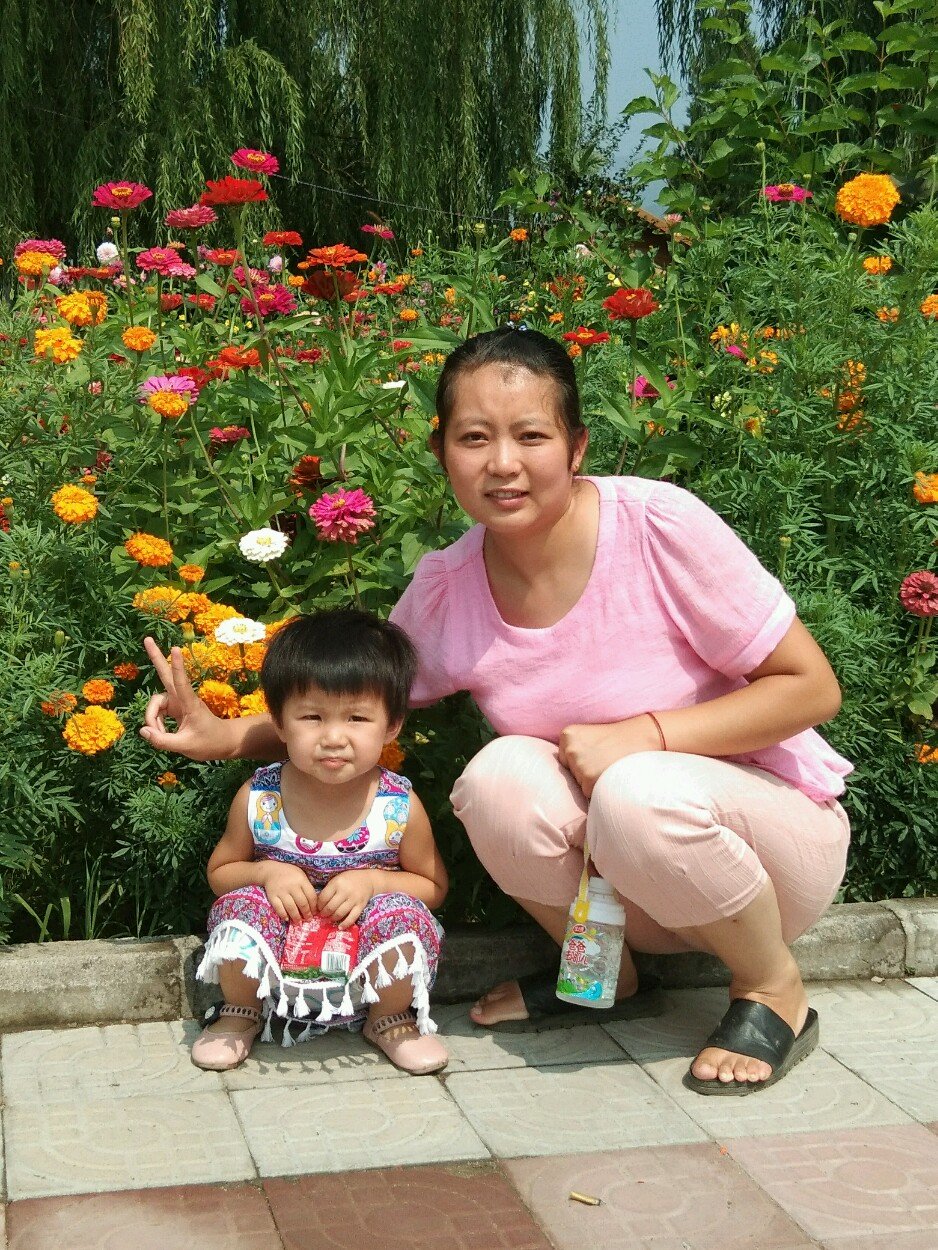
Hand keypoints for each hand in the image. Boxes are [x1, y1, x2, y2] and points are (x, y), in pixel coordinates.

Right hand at [138, 636, 227, 759]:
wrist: (223, 743)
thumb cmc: (209, 743)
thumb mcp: (185, 746)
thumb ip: (162, 741)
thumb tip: (143, 731)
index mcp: (190, 704)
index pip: (181, 682)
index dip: (178, 666)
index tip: (176, 648)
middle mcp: (182, 699)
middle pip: (166, 675)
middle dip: (156, 657)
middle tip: (147, 638)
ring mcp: (178, 703)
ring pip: (156, 703)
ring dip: (152, 719)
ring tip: (159, 736)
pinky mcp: (175, 709)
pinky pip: (157, 712)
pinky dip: (155, 724)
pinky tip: (160, 734)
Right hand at [261, 862, 318, 922]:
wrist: (271, 870)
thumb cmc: (289, 874)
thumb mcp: (301, 876)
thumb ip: (307, 887)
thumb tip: (314, 904)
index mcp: (301, 880)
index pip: (311, 896)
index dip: (314, 906)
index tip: (315, 913)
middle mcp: (292, 886)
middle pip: (302, 903)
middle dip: (306, 913)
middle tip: (308, 920)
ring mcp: (281, 891)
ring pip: (291, 907)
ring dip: (296, 917)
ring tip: (299, 922)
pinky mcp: (272, 896)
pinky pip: (279, 908)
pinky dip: (283, 915)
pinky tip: (287, 919)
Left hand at [317, 870, 374, 928]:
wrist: (368, 880)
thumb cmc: (349, 879)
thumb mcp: (337, 879)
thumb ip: (329, 890)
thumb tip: (318, 905)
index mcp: (337, 883)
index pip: (323, 898)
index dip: (319, 905)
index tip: (318, 908)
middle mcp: (345, 891)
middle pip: (330, 907)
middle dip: (324, 913)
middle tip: (323, 915)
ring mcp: (354, 899)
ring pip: (339, 913)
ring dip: (332, 918)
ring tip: (330, 918)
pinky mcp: (360, 906)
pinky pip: (352, 918)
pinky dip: (345, 924)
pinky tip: (340, 927)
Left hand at [558, 716, 659, 798]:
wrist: (645, 738)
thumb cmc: (620, 740)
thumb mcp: (590, 736)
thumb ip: (575, 750)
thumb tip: (555, 778)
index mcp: (567, 735)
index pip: (565, 760)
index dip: (582, 762)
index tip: (598, 754)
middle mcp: (569, 750)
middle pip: (571, 774)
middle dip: (586, 773)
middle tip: (606, 761)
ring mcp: (578, 766)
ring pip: (580, 785)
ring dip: (593, 782)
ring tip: (610, 767)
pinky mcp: (589, 781)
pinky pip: (589, 794)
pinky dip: (599, 790)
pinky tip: (611, 775)